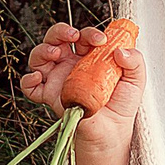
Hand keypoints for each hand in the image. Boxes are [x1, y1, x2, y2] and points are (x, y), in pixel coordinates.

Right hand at [20, 22, 144, 164]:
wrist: (111, 133)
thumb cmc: (121, 106)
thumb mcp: (135, 80)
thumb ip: (135, 61)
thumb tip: (122, 50)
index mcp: (89, 57)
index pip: (83, 36)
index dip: (89, 33)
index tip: (100, 40)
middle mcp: (70, 65)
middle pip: (56, 39)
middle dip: (60, 31)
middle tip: (72, 36)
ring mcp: (58, 79)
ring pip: (39, 56)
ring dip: (43, 49)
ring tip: (55, 54)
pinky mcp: (50, 96)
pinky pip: (30, 86)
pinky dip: (28, 79)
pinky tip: (39, 77)